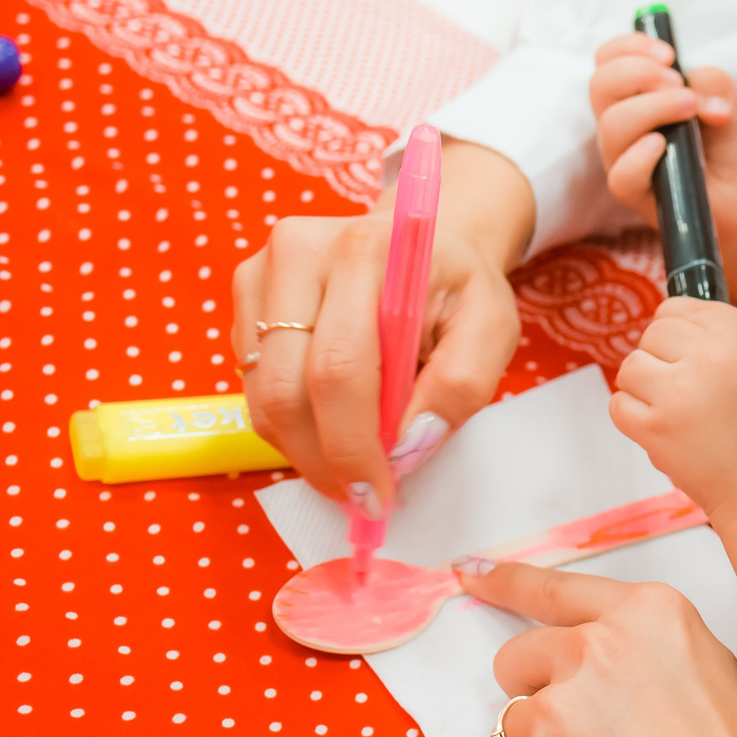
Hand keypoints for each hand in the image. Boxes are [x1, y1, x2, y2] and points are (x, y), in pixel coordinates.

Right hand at [232, 137, 533, 507]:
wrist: (422, 240)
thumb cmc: (457, 287)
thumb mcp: (491, 327)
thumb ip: (461, 386)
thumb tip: (407, 446)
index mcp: (366, 252)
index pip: (340, 369)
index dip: (353, 446)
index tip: (376, 495)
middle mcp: (300, 253)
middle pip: (288, 391)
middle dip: (324, 460)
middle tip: (360, 496)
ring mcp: (261, 273)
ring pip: (262, 398)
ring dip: (305, 448)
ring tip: (353, 458)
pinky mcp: (244, 296)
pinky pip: (252, 387)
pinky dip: (291, 422)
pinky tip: (331, 417)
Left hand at [469, 562, 736, 736]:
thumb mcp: (711, 671)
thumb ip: (643, 650)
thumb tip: (591, 665)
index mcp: (645, 614)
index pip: (553, 589)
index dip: (505, 583)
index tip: (471, 576)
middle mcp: (594, 650)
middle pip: (518, 661)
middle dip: (539, 697)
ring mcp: (557, 716)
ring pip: (513, 731)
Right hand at [590, 32, 736, 322]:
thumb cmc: (720, 142)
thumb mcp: (727, 102)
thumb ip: (714, 84)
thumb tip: (700, 90)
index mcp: (632, 95)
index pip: (607, 60)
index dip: (628, 47)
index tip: (669, 53)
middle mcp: (619, 123)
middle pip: (601, 85)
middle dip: (639, 73)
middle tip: (679, 82)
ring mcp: (622, 157)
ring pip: (612, 126)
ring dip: (652, 107)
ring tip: (690, 109)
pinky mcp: (633, 192)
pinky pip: (621, 174)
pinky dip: (640, 156)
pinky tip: (662, 145)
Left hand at [609, 298, 736, 523]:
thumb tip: (703, 329)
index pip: (682, 307)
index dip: (678, 328)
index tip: (682, 349)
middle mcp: (708, 356)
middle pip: (654, 333)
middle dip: (662, 356)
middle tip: (678, 383)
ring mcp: (677, 392)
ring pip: (631, 366)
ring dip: (643, 384)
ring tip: (667, 405)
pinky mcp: (656, 429)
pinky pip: (619, 405)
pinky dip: (632, 414)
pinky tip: (657, 425)